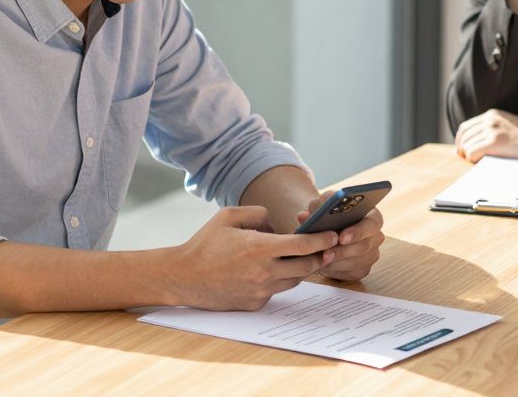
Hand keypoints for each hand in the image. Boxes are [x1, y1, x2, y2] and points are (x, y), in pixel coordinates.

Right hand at [170, 206, 337, 310]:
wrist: (184, 277)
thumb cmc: (204, 244)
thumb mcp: (228, 216)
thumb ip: (257, 213)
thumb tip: (275, 224)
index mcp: (260, 247)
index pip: (302, 245)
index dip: (322, 240)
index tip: (333, 235)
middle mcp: (264, 271)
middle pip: (306, 266)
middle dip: (319, 256)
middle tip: (326, 249)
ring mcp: (260, 290)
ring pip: (294, 280)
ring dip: (300, 269)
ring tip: (300, 258)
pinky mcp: (255, 303)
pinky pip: (276, 290)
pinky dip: (278, 279)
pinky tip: (269, 271)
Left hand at [294, 193, 383, 281]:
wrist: (325, 230)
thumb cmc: (328, 215)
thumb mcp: (322, 206)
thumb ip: (316, 207)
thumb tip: (303, 216)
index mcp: (372, 216)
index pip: (372, 223)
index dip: (358, 231)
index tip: (341, 238)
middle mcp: (375, 236)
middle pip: (365, 246)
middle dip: (343, 251)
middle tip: (326, 254)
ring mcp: (371, 254)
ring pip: (357, 261)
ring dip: (337, 262)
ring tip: (320, 260)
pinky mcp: (363, 269)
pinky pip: (352, 272)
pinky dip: (337, 270)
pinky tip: (324, 266)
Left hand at [454, 109, 517, 162]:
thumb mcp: (508, 126)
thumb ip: (492, 130)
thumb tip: (470, 145)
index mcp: (492, 114)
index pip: (465, 127)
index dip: (460, 140)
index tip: (461, 150)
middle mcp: (490, 119)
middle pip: (464, 136)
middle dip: (462, 149)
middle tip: (466, 159)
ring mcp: (492, 129)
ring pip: (467, 145)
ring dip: (469, 156)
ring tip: (478, 161)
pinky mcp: (495, 141)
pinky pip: (472, 152)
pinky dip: (473, 160)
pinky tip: (481, 162)